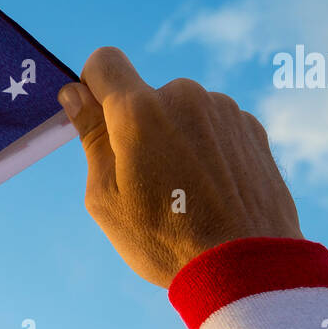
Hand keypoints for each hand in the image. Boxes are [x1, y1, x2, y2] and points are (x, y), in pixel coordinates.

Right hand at [57, 47, 301, 286]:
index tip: (98, 120)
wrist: (246, 267)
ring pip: (183, 112)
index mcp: (138, 111)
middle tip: (148, 182)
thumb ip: (91, 137)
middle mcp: (184, 96)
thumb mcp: (106, 197)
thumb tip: (75, 94)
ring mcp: (223, 110)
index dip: (93, 85)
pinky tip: (214, 192)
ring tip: (187, 193)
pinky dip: (208, 150)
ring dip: (177, 138)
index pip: (104, 61)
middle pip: (146, 96)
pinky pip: (215, 128)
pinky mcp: (252, 128)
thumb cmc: (164, 238)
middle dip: (140, 127)